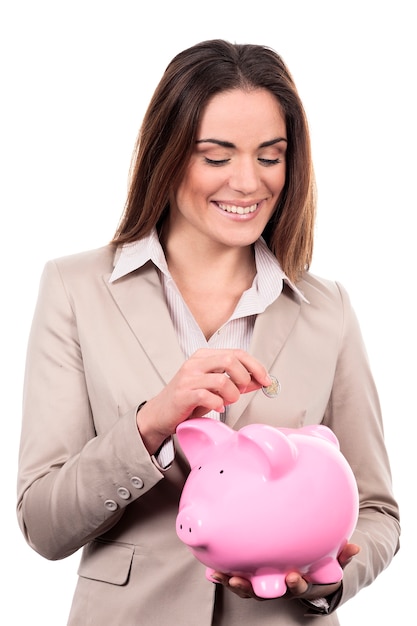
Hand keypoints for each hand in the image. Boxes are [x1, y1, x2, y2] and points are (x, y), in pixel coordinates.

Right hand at [137, 348, 270, 453]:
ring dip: (232, 394)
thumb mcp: (215, 388)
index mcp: (204, 356)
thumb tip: (259, 381)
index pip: (237, 353)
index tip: (265, 380)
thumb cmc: (188, 400)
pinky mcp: (183, 394)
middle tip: (242, 391)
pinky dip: (218, 404)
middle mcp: (195, 363)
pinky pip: (208, 396)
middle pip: (231, 360)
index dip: (255, 366)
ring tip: (227, 402)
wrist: (160, 414)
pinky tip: (217, 408)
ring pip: (222, 379)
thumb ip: (236, 382)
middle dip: (244, 378)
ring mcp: (188, 378)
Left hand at [211, 542, 359, 600]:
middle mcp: (279, 587)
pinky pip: (237, 576)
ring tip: (219, 575)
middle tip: (240, 581)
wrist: (307, 574)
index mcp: (300, 583)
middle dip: (251, 588)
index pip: (297, 586)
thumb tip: (355, 547)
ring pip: (247, 588)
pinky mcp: (252, 577)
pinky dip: (224, 575)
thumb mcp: (332, 561)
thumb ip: (342, 556)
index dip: (294, 584)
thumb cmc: (319, 565)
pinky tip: (211, 570)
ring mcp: (264, 584)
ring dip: (232, 582)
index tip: (292, 576)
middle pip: (264, 593)